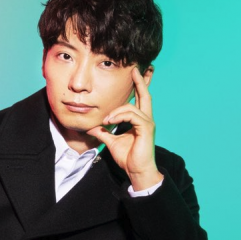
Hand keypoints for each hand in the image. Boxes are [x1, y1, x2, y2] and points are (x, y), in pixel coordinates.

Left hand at [87, 68, 162, 190]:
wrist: (136, 170)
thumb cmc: (128, 157)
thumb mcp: (111, 142)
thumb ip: (104, 133)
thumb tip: (93, 127)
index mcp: (139, 120)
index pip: (139, 99)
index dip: (138, 86)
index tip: (134, 73)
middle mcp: (145, 119)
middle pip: (145, 95)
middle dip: (140, 81)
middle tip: (135, 69)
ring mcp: (147, 123)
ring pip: (132, 107)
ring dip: (116, 111)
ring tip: (106, 120)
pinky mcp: (146, 128)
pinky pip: (133, 115)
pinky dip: (120, 116)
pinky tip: (110, 121)